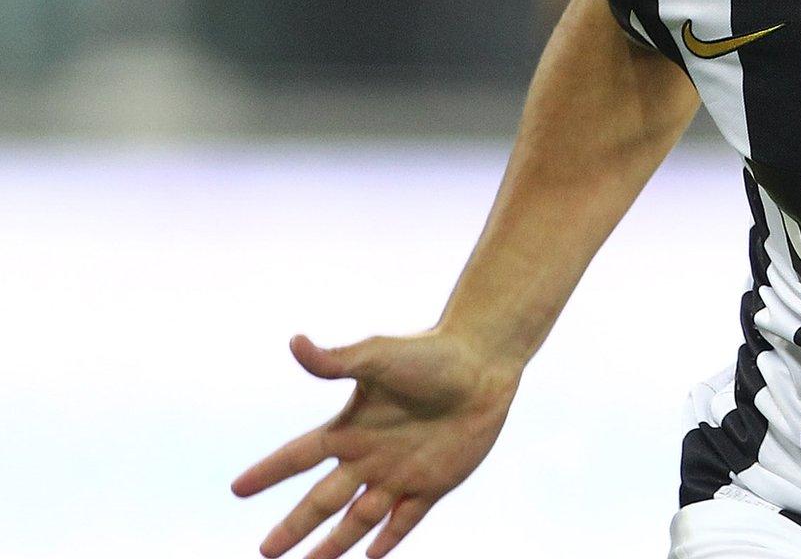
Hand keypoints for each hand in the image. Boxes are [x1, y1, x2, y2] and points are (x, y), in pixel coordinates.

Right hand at [233, 332, 519, 558]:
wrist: (484, 363)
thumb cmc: (431, 353)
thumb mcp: (377, 357)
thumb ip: (336, 360)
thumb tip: (295, 342)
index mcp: (350, 427)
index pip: (298, 457)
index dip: (269, 472)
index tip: (237, 489)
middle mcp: (369, 455)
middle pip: (322, 501)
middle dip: (293, 526)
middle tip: (265, 551)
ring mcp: (400, 472)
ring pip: (358, 520)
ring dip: (333, 544)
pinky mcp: (434, 483)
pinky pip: (405, 520)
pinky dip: (387, 539)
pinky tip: (370, 557)